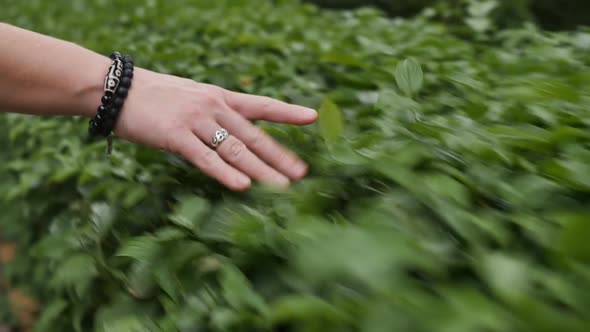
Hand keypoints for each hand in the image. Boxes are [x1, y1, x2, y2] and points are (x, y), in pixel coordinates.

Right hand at [114, 68, 317, 190]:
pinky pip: (205, 158)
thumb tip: (235, 133)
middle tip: (302, 173)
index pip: (260, 105)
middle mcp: (213, 108)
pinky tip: (243, 186)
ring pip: (235, 149)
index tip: (312, 117)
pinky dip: (225, 173)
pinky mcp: (175, 136)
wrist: (116, 89)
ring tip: (282, 187)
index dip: (287, 112)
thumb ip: (216, 113)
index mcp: (220, 98)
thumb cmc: (156, 96)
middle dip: (279, 155)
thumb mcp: (193, 97)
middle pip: (253, 135)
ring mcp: (195, 121)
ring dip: (261, 170)